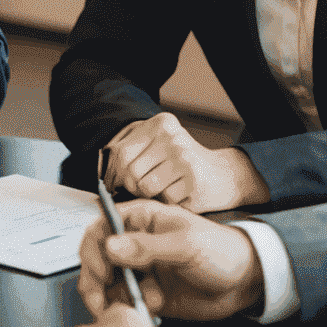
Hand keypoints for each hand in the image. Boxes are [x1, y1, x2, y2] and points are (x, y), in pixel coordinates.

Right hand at [78, 199, 264, 320]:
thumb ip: (147, 247)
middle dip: (94, 279)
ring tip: (130, 308)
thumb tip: (110, 246)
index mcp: (140, 220)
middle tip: (100, 300)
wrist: (247, 282)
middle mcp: (133, 244)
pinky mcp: (147, 294)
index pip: (101, 227)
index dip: (93, 248)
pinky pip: (125, 303)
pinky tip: (151, 310)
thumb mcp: (185, 244)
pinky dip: (129, 309)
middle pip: (97, 257)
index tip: (100, 270)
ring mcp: (139, 270)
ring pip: (106, 283)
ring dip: (110, 298)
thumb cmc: (221, 250)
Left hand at [105, 113, 269, 211]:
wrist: (223, 175)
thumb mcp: (158, 147)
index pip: (121, 153)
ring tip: (161, 189)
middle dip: (129, 187)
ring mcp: (183, 157)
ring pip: (145, 187)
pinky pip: (164, 199)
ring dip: (149, 195)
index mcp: (160, 124)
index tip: (111, 183)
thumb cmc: (182, 164)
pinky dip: (166, 202)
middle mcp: (172, 137)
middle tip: (138, 190)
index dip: (113, 173)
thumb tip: (102, 171)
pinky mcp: (193, 179)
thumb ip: (132, 152)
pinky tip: (177, 194)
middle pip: (130, 171)